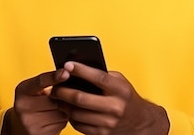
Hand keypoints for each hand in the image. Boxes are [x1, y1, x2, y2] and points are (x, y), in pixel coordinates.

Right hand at [2, 69, 70, 134]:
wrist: (20, 125)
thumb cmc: (32, 101)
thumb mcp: (34, 88)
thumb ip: (48, 81)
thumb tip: (69, 75)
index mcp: (22, 91)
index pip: (40, 81)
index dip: (54, 77)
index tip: (66, 73)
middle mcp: (23, 107)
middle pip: (56, 100)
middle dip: (62, 99)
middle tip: (58, 98)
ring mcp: (31, 124)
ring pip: (61, 113)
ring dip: (64, 110)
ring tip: (54, 109)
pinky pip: (61, 125)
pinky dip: (62, 121)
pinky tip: (53, 119)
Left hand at [50, 62, 169, 134]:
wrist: (139, 122)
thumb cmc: (125, 97)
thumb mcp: (120, 82)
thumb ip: (102, 75)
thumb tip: (77, 69)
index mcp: (120, 90)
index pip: (98, 78)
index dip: (81, 70)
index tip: (67, 64)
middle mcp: (115, 107)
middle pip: (81, 98)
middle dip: (63, 91)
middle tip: (53, 86)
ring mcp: (108, 123)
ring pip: (76, 113)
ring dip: (63, 105)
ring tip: (57, 98)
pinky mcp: (102, 134)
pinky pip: (79, 125)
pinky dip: (70, 116)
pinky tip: (67, 109)